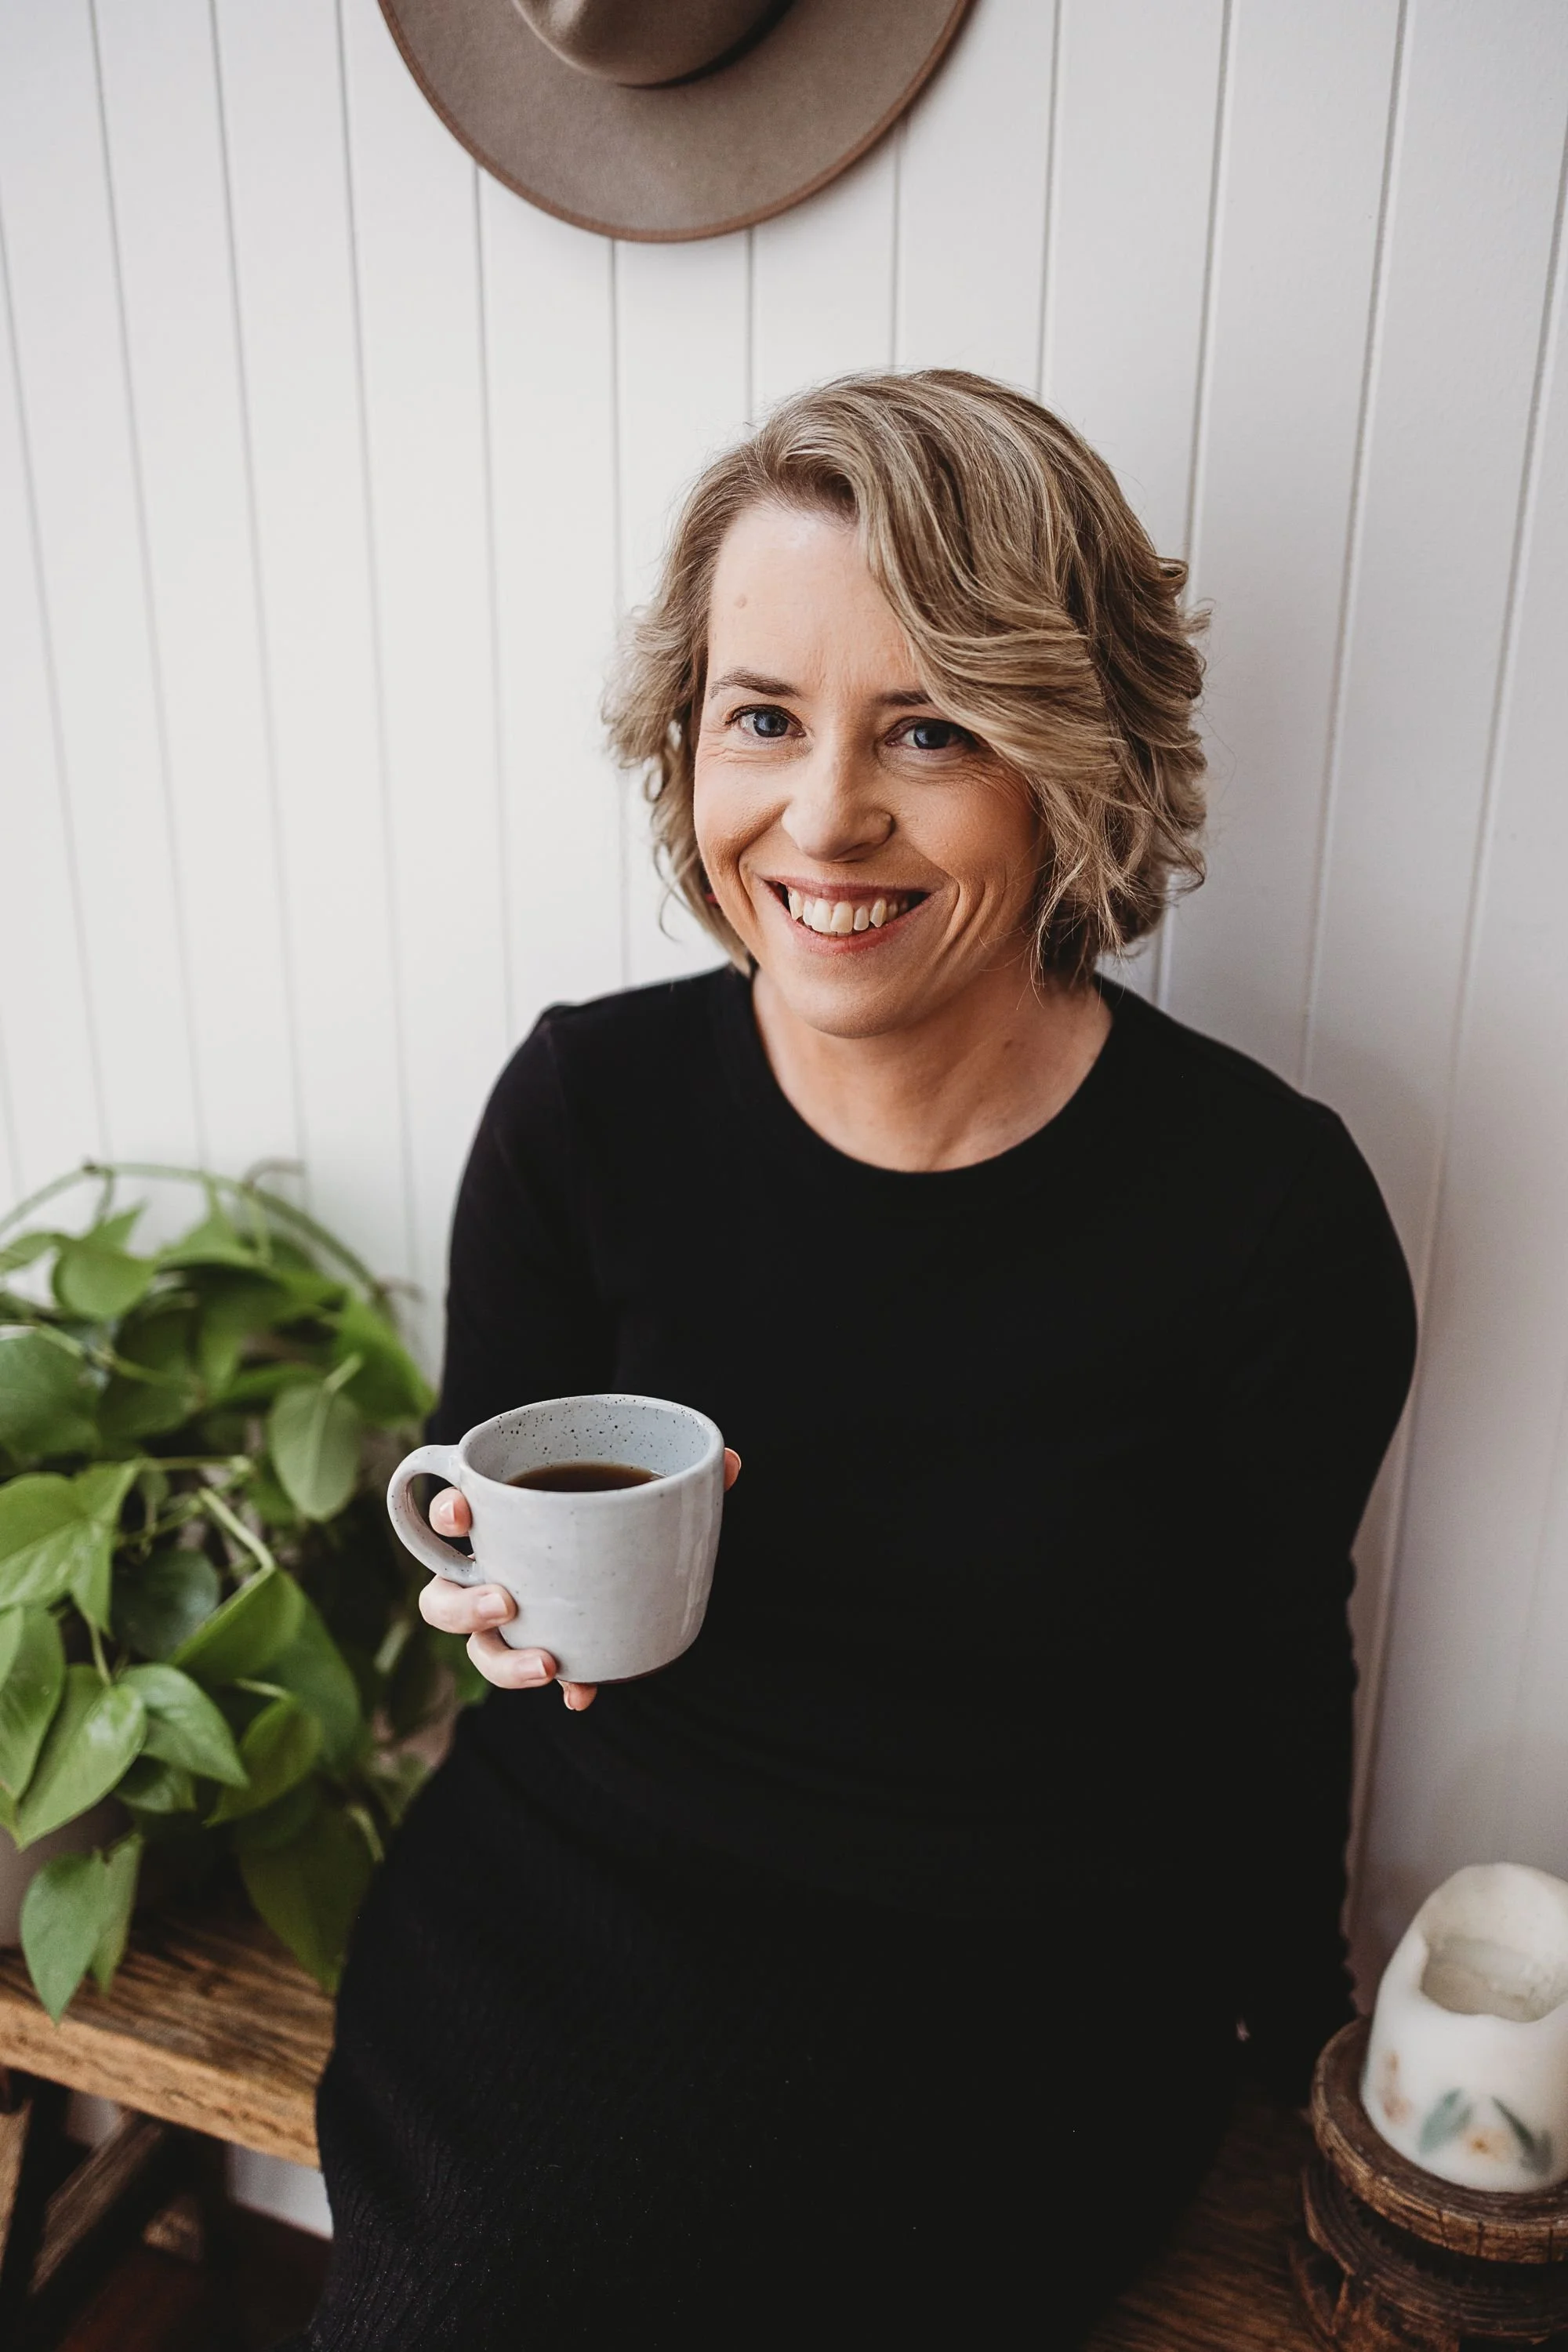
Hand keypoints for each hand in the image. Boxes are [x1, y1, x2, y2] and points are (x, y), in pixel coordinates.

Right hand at [418, 1448, 742, 1709]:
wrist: (634, 1551)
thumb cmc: (617, 1503)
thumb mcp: (642, 1483)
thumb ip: (679, 1474)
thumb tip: (732, 1461)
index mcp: (499, 1519)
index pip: (449, 1514)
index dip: (443, 1513)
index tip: (461, 1511)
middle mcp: (490, 1572)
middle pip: (443, 1598)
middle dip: (463, 1606)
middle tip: (506, 1601)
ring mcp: (511, 1618)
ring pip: (478, 1649)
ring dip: (502, 1663)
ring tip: (547, 1663)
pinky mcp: (544, 1646)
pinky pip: (538, 1674)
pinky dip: (565, 1686)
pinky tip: (585, 1694)